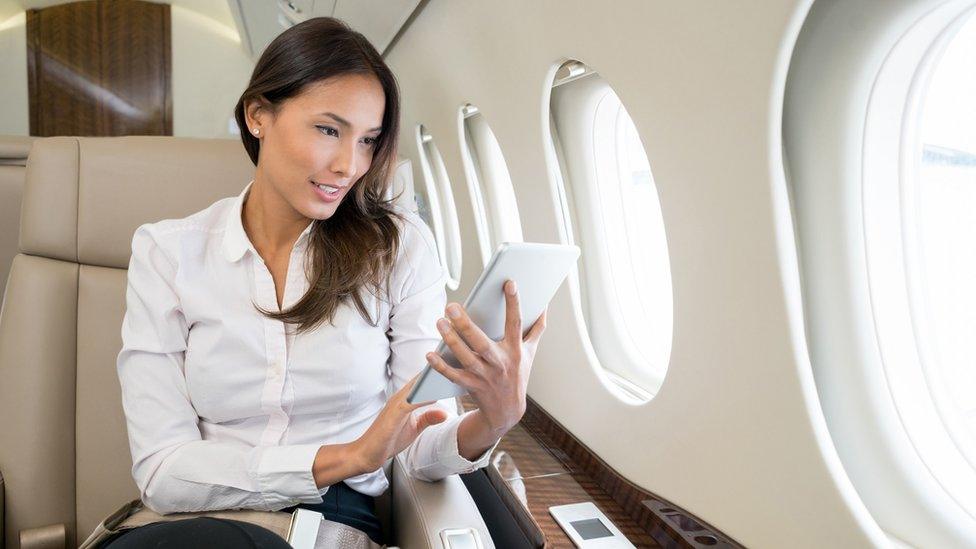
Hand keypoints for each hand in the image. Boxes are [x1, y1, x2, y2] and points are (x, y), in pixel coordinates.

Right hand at [349, 374, 448, 472]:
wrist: (367, 454)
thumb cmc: (388, 440)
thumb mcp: (414, 429)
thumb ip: (427, 419)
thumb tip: (444, 413)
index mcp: (404, 399)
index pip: (421, 382)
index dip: (435, 374)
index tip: (453, 365)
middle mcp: (399, 397)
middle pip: (420, 380)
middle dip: (436, 371)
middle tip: (454, 360)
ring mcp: (395, 404)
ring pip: (416, 387)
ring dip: (431, 380)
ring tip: (449, 372)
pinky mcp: (393, 414)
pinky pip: (411, 402)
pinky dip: (423, 397)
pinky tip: (435, 395)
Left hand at [426, 279, 546, 436]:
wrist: (508, 411)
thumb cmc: (518, 374)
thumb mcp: (530, 353)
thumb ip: (537, 329)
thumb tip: (545, 306)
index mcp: (515, 350)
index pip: (516, 323)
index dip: (514, 303)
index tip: (509, 282)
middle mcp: (500, 363)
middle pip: (482, 343)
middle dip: (466, 325)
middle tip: (451, 306)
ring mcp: (485, 376)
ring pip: (465, 358)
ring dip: (451, 340)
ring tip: (440, 321)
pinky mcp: (471, 387)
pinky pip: (453, 376)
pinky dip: (441, 367)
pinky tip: (429, 354)